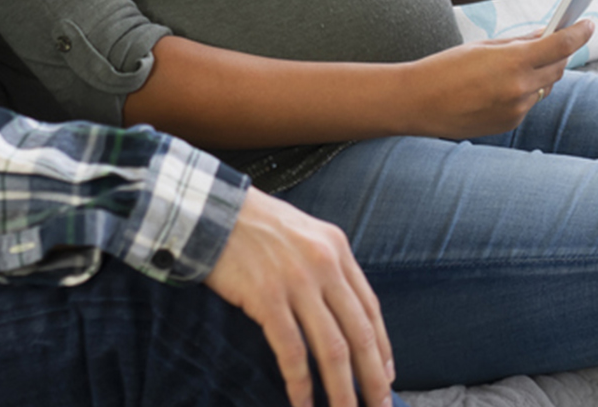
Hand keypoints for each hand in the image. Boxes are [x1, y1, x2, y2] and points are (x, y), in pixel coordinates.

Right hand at [204, 188, 395, 406]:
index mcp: (337, 248)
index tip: (387, 375)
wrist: (210, 210)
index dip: (382, 347)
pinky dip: (300, 383)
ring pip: (332, 348)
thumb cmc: (253, 224)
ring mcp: (297, 282)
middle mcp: (324, 264)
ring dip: (342, 390)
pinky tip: (302, 403)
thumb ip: (325, 265)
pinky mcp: (267, 297)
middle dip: (373, 378)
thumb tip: (339, 309)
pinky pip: (291, 351)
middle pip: (359, 333)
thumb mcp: (303, 233)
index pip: (370, 308)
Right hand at [402, 23, 589, 139]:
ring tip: (517, 66)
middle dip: (558, 54)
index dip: (579, 33)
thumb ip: (519, 43)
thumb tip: (547, 36)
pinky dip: (523, 93)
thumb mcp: (483, 47)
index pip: (561, 46)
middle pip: (558, 68)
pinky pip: (528, 104)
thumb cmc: (445, 68)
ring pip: (544, 88)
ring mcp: (516, 110)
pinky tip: (500, 88)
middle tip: (554, 42)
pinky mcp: (510, 124)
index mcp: (513, 62)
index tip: (589, 24)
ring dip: (540, 75)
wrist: (418, 103)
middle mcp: (520, 89)